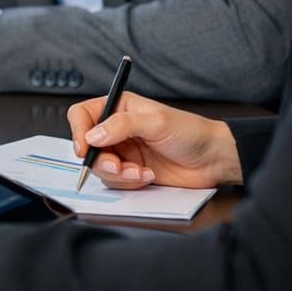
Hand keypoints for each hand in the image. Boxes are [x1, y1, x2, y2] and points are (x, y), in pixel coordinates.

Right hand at [67, 91, 241, 188]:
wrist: (213, 159)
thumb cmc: (190, 132)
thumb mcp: (155, 122)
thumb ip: (121, 125)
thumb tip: (92, 135)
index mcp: (118, 108)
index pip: (83, 115)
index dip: (78, 131)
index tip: (84, 148)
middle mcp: (116, 129)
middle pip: (87, 146)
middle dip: (100, 160)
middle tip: (118, 166)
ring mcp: (123, 151)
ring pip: (100, 166)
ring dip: (118, 174)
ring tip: (140, 172)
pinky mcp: (131, 170)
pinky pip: (116, 180)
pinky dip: (129, 182)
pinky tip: (148, 176)